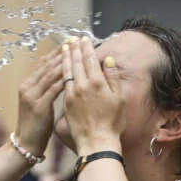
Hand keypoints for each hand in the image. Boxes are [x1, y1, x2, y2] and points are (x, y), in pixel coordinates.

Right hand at [15, 46, 64, 155]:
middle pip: (47, 65)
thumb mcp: (40, 104)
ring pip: (49, 74)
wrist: (26, 144)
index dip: (57, 51)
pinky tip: (74, 74)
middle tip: (75, 40)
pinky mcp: (38, 107)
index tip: (70, 41)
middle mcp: (27, 87)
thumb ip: (47, 90)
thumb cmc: (37, 126)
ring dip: (64, 62)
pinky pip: (53, 90)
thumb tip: (61, 77)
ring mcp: (31, 96)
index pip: (44, 63)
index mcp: (28, 85)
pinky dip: (64, 80)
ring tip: (77, 52)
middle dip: (62, 52)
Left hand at [61, 38, 123, 153]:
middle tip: (72, 39)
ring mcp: (72, 93)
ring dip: (65, 57)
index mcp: (97, 82)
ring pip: (67, 70)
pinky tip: (61, 68)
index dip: (87, 47)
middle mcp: (83, 85)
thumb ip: (112, 77)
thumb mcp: (119, 98)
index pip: (90, 58)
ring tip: (64, 48)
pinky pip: (63, 82)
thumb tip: (107, 60)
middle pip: (76, 61)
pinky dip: (62, 72)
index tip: (84, 38)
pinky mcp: (66, 102)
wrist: (96, 142)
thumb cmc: (112, 122)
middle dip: (74, 48)